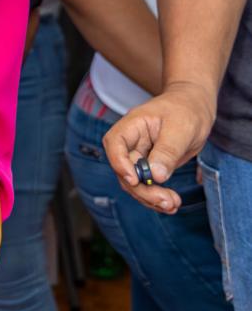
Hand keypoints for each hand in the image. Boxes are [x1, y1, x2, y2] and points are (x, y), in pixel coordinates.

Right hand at [101, 81, 216, 214]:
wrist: (196, 106)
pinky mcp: (151, 165)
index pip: (114, 143)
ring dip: (150, 197)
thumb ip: (167, 151)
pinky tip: (172, 204)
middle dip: (142, 189)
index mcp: (134, 124)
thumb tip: (155, 176)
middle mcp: (133, 141)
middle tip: (166, 201)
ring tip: (173, 204)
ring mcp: (141, 154)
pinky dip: (157, 196)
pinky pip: (147, 184)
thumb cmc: (187, 110)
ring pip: (134, 182)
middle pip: (125, 169)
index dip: (119, 163)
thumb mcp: (181, 128)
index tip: (135, 180)